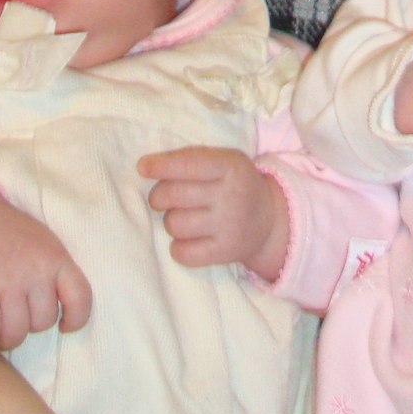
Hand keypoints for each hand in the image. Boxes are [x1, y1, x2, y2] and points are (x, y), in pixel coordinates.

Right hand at [0, 190, 92, 351]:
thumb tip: (63, 312)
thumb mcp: (45, 243)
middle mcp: (37, 270)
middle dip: (29, 325)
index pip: (81, 298)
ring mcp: (9, 280)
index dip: (76, 320)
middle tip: (15, 314)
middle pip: (43, 323)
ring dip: (5, 337)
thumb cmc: (9, 232)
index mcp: (57, 258)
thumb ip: (55, 272)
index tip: (65, 326)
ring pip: (15, 333)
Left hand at [140, 146, 289, 279]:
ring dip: (171, 221)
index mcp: (230, 166)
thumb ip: (191, 160)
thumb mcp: (224, 161)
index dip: (161, 166)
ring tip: (184, 217)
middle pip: (174, 195)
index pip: (188, 165)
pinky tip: (188, 239)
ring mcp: (230, 225)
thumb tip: (146, 166)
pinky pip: (183, 253)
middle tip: (163, 198)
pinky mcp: (226, 251)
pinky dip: (178, 247)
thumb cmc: (233, 184)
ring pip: (174, 224)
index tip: (142, 167)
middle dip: (159, 196)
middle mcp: (231, 195)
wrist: (269, 219)